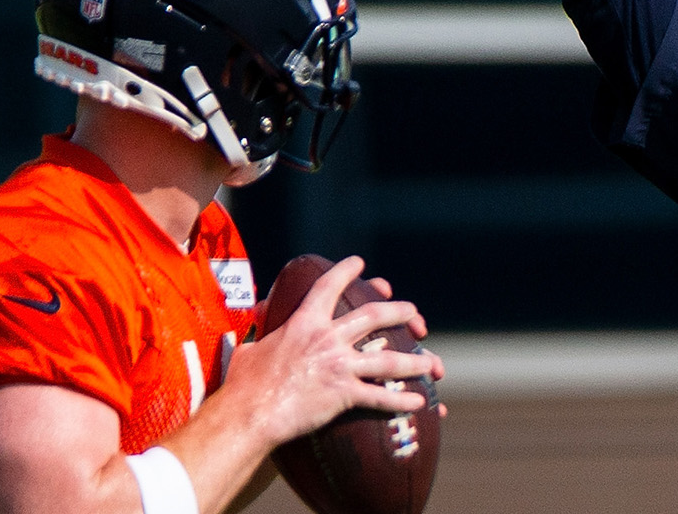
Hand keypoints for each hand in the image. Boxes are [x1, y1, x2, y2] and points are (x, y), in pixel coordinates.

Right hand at [226, 256, 443, 447]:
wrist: (250, 414)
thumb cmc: (244, 384)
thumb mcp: (250, 348)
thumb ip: (262, 330)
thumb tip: (259, 315)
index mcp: (304, 323)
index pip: (329, 287)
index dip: (346, 272)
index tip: (360, 263)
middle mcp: (328, 339)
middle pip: (374, 316)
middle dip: (399, 312)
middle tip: (414, 313)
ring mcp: (339, 366)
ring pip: (389, 358)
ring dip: (416, 360)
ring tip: (433, 363)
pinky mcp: (344, 393)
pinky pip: (380, 397)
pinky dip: (401, 400)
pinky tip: (419, 401)